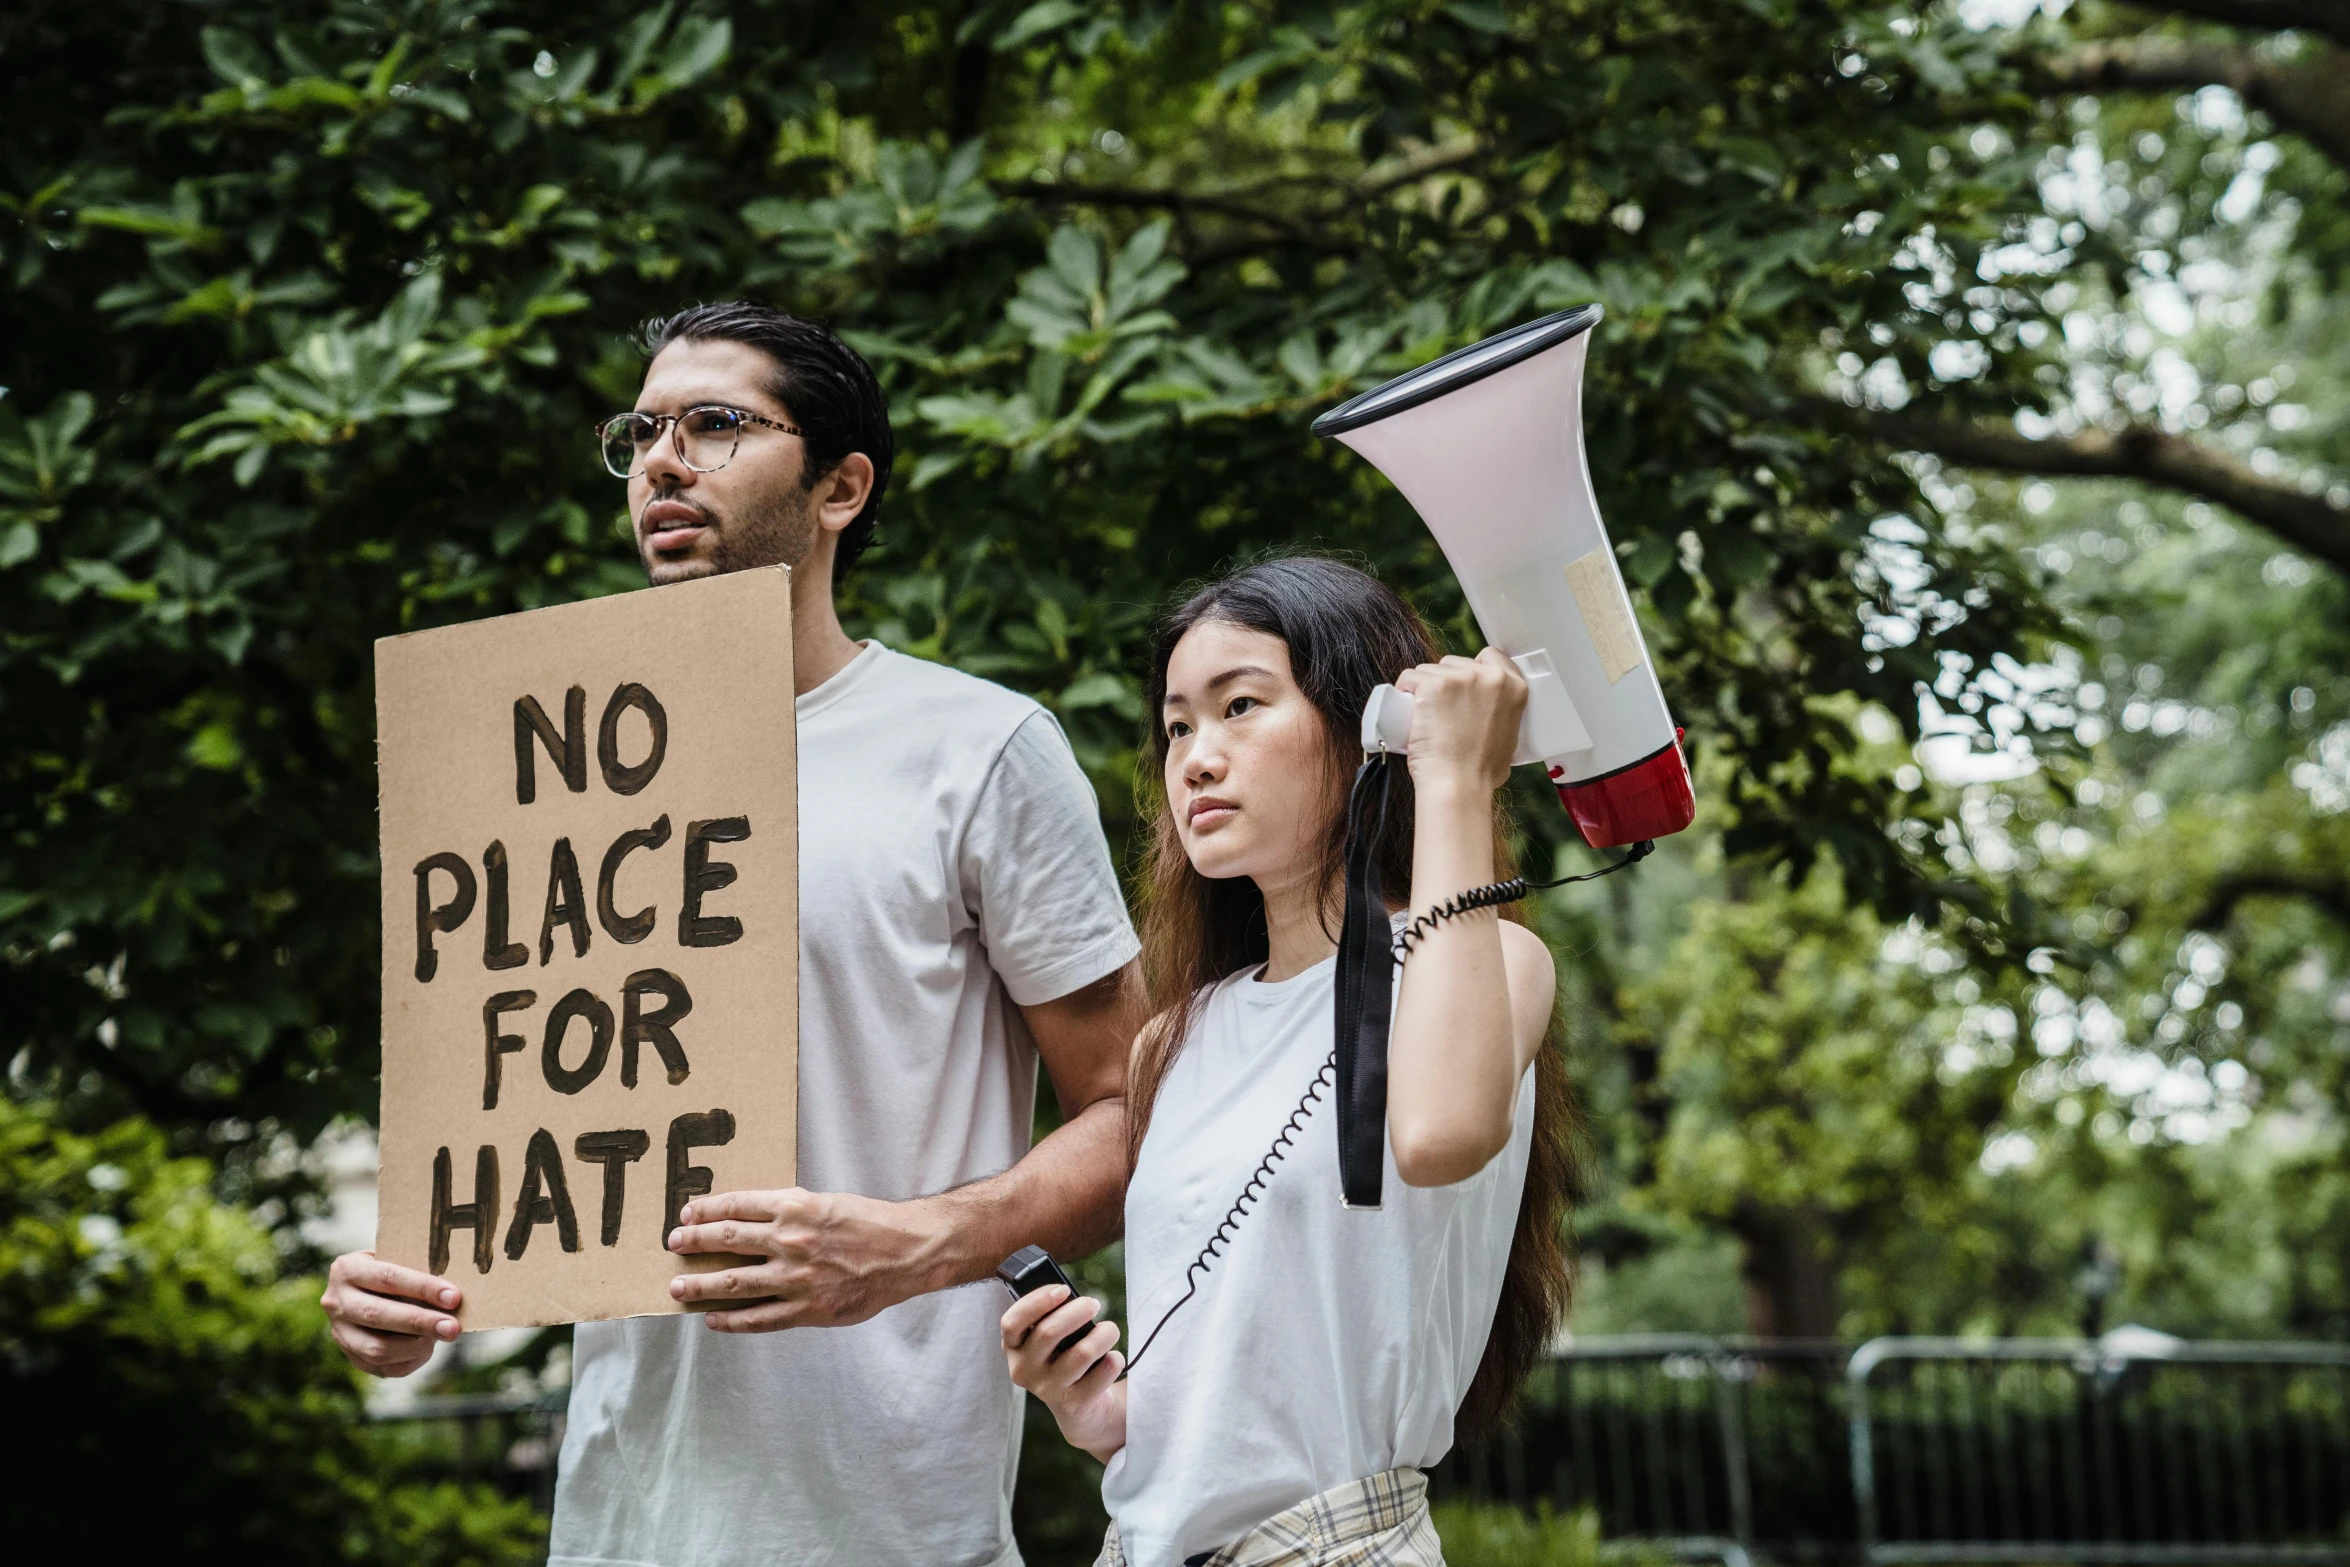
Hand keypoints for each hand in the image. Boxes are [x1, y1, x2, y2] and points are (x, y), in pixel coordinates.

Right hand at [320, 1251, 459, 1376]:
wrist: (365, 1289)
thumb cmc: (392, 1272)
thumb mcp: (397, 1260)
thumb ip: (417, 1272)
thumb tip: (452, 1294)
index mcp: (347, 1269)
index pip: (387, 1277)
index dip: (422, 1288)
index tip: (453, 1297)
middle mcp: (336, 1302)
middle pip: (377, 1315)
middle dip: (420, 1322)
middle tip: (452, 1327)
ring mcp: (339, 1332)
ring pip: (376, 1348)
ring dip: (415, 1347)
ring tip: (442, 1337)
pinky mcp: (349, 1355)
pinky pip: (380, 1367)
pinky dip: (410, 1361)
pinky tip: (427, 1349)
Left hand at [666, 1187, 942, 1331]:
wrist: (906, 1253)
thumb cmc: (869, 1224)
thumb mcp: (826, 1202)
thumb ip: (789, 1210)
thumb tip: (749, 1218)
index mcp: (796, 1207)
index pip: (737, 1206)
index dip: (706, 1210)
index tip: (687, 1213)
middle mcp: (791, 1240)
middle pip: (728, 1240)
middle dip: (695, 1242)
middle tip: (674, 1245)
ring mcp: (796, 1278)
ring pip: (735, 1282)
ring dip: (701, 1285)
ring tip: (677, 1288)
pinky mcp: (807, 1308)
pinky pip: (759, 1319)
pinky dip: (732, 1320)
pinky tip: (714, 1319)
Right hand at [1001, 1283, 1126, 1460]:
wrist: (1078, 1407)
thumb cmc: (1063, 1357)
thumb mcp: (1048, 1339)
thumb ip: (1051, 1318)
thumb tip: (1076, 1300)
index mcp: (1013, 1348)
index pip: (1011, 1323)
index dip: (1037, 1301)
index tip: (1064, 1289)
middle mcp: (1024, 1370)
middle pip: (1049, 1331)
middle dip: (1078, 1310)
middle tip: (1094, 1304)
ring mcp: (1047, 1390)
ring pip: (1083, 1352)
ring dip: (1104, 1333)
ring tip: (1110, 1330)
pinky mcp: (1074, 1403)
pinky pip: (1103, 1371)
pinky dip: (1114, 1359)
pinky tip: (1112, 1358)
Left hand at [1394, 648, 1525, 792]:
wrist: (1460, 784)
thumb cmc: (1481, 772)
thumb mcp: (1510, 738)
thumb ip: (1503, 719)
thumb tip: (1491, 718)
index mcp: (1514, 687)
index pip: (1490, 656)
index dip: (1470, 668)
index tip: (1459, 682)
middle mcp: (1490, 676)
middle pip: (1455, 662)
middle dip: (1443, 679)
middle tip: (1437, 708)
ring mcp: (1461, 678)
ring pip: (1429, 669)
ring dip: (1422, 687)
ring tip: (1422, 714)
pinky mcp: (1433, 685)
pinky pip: (1410, 678)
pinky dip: (1404, 690)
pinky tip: (1406, 706)